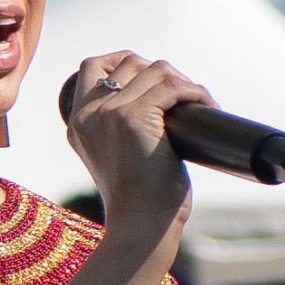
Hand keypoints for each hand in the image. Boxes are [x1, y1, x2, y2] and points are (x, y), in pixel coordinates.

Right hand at [63, 51, 211, 245]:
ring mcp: (109, 113)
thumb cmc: (140, 200)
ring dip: (185, 82)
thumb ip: (122, 128)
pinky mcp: (134, 116)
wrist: (141, 225)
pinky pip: (172, 85)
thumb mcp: (120, 156)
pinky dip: (196, 92)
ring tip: (200, 104)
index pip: (92, 67)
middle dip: (162, 72)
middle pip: (128, 62)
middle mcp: (88, 114)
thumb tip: (164, 96)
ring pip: (155, 70)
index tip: (150, 74)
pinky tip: (207, 107)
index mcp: (78, 123)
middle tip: (184, 98)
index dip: (121, 60)